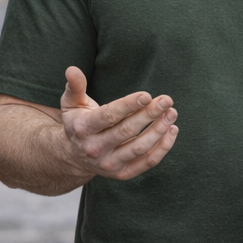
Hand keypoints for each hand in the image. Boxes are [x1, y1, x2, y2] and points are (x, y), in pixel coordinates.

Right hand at [59, 67, 177, 180]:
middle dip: (149, 115)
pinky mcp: (123, 173)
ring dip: (159, 130)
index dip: (128, 105)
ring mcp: (109, 163)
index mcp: (83, 129)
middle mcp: (95, 149)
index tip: (147, 95)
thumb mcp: (71, 104)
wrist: (74, 157)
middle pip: (127, 131)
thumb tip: (72, 69)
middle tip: (166, 100)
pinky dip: (163, 147)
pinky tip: (172, 130)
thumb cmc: (78, 123)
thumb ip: (74, 86)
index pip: (109, 116)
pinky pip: (147, 162)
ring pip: (139, 147)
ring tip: (172, 113)